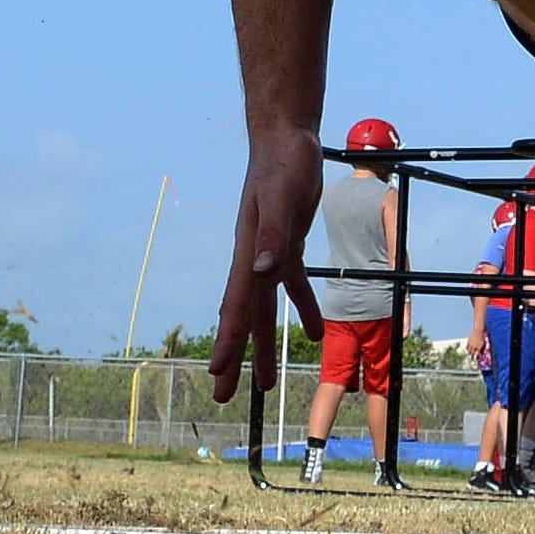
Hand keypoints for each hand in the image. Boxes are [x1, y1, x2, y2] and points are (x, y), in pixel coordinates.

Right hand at [207, 127, 325, 403]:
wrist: (286, 136)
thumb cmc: (283, 163)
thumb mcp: (282, 198)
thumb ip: (273, 236)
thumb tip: (263, 274)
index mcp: (249, 253)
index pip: (236, 306)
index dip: (228, 342)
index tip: (218, 376)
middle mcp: (254, 259)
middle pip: (243, 317)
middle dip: (235, 357)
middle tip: (224, 397)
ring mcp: (268, 252)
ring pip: (264, 308)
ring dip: (265, 345)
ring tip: (268, 383)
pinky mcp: (287, 243)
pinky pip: (291, 284)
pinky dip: (302, 308)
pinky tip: (315, 333)